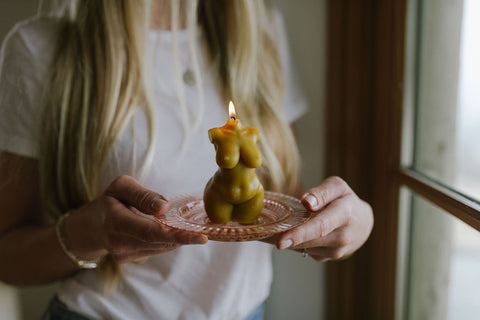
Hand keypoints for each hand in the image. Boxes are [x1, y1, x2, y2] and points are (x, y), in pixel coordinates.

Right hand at [64, 175, 207, 263]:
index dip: (178, 236)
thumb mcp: (120, 187)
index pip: (151, 232)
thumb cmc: (108, 201)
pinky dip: (168, 240)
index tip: (202, 238)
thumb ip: (142, 195)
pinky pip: (158, 249)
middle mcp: (120, 242)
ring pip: (162, 247)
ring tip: (182, 223)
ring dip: (177, 237)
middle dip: (184, 235)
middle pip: (161, 242)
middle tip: (202, 227)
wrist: (89, 228)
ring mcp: (126, 255)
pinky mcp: (133, 259)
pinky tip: (167, 229)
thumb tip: (164, 207)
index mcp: (116, 220)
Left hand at [275, 176, 372, 261]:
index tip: (280, 241)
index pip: (320, 226)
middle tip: (262, 236)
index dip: (299, 234)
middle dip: (284, 239)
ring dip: (287, 241)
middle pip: (309, 240)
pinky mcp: (327, 257)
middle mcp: (343, 236)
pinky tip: (291, 234)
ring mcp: (336, 250)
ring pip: (304, 247)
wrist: (363, 224)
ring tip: (272, 232)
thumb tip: (306, 201)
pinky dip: (295, 243)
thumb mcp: (337, 187)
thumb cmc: (346, 200)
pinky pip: (305, 250)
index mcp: (345, 214)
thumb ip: (322, 192)